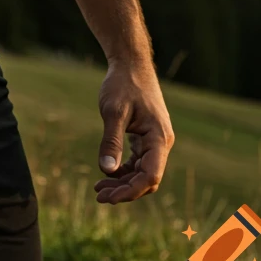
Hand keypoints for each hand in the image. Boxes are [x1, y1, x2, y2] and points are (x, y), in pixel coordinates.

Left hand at [93, 56, 174, 203]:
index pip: (150, 176)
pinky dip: (124, 170)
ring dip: (122, 182)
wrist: (131, 63)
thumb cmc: (123, 84)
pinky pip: (138, 162)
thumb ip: (111, 140)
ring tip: (99, 188)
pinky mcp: (146, 137)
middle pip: (146, 179)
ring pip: (141, 172)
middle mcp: (161, 143)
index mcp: (159, 138)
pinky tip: (107, 174)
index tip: (108, 197)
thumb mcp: (113, 111)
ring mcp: (155, 141)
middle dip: (124, 190)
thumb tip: (106, 170)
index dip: (130, 191)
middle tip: (98, 195)